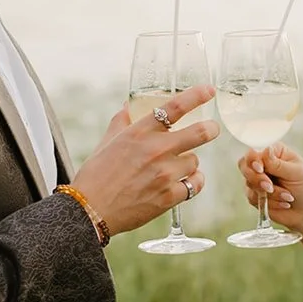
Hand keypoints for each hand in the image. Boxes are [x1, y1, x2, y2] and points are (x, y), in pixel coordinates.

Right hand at [72, 85, 220, 236]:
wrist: (90, 211)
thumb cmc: (96, 175)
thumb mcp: (106, 142)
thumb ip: (121, 121)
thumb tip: (127, 105)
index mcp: (140, 132)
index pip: (174, 107)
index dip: (196, 96)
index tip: (209, 91)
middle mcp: (155, 150)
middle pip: (199, 133)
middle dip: (210, 129)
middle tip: (212, 129)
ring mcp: (164, 174)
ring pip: (195, 161)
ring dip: (189, 163)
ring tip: (176, 167)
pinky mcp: (169, 197)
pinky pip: (195, 185)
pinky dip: (193, 183)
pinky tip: (185, 182)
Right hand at [236, 143, 302, 240]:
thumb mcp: (296, 173)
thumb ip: (278, 164)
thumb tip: (265, 150)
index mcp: (274, 152)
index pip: (254, 152)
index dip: (254, 160)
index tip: (260, 169)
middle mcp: (263, 164)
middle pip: (245, 166)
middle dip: (257, 179)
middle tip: (270, 187)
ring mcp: (257, 179)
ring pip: (249, 184)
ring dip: (270, 193)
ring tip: (287, 196)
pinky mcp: (255, 195)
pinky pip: (253, 198)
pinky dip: (270, 202)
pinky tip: (284, 203)